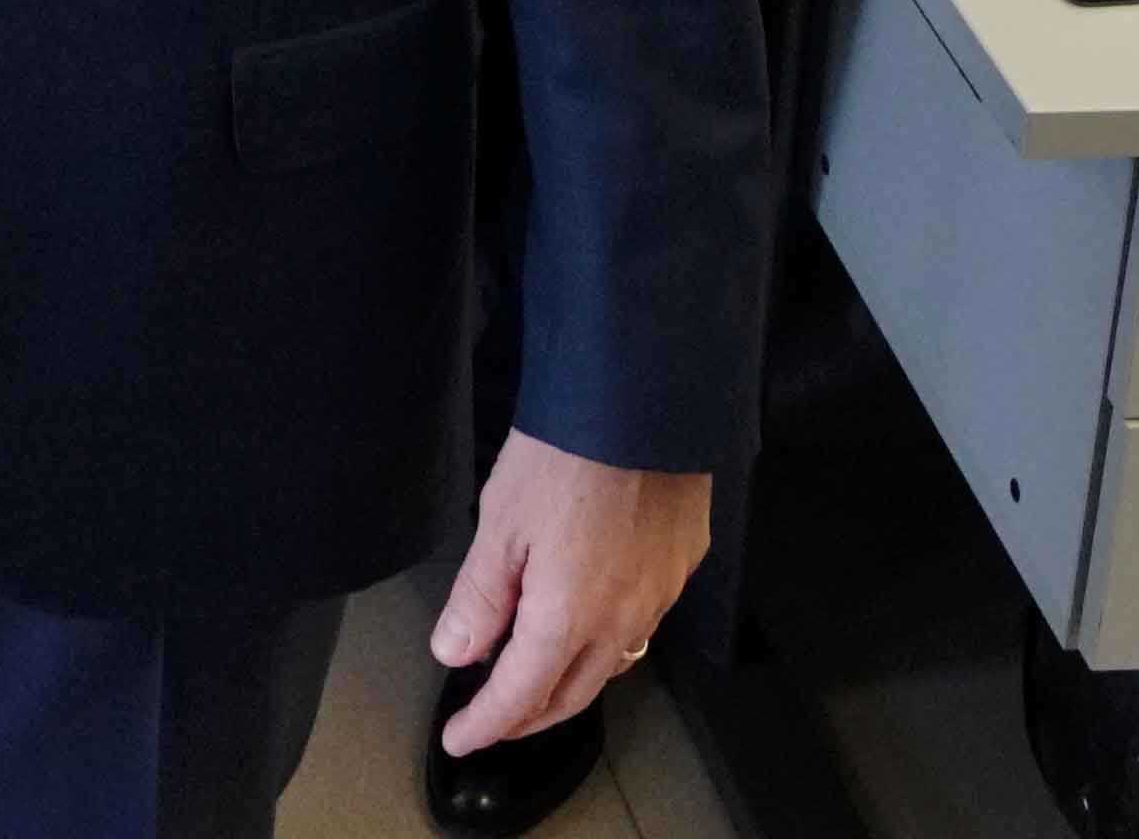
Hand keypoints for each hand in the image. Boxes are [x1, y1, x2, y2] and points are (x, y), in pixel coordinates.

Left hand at [429, 436, 710, 754]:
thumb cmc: (567, 455)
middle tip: (493, 718)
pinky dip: (607, 638)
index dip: (487, 723)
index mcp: (570, 617)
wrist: (644, 401)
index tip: (460, 737)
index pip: (522, 695)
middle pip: (572, 696)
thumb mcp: (500, 524)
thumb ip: (480, 597)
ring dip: (570, 681)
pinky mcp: (682, 564)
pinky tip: (590, 618)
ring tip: (536, 674)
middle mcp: (623, 620)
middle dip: (528, 715)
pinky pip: (643, 623)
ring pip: (613, 665)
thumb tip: (456, 651)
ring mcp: (660, 595)